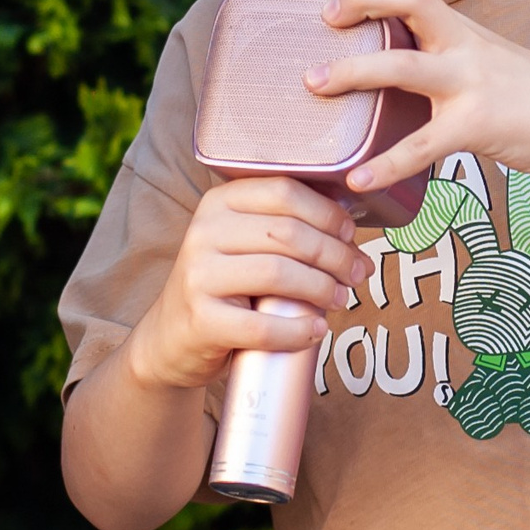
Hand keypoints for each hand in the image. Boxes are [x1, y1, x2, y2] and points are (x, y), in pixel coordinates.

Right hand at [121, 178, 367, 392]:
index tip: (351, 234)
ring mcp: (199, 275)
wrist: (171, 337)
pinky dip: (298, 330)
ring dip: (323, 288)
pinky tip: (316, 330)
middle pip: (288, 233)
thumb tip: (351, 229)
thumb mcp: (244, 244)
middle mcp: (204, 231)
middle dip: (335, 254)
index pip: (285, 192)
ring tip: (342, 299)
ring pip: (279, 273)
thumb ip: (284, 228)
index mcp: (219, 202)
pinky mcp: (201, 320)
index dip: (328, 213)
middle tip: (357, 273)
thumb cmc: (224, 287)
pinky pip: (262, 325)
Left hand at [309, 0, 529, 190]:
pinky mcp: (479, 126)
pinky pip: (422, 145)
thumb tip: (398, 67)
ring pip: (403, 65)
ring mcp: (471, 83)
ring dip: (353, 71)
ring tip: (313, 84)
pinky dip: (386, 164)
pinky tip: (357, 180)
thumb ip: (446, 57)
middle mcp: (463, 44)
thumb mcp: (489, 60)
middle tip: (319, 19)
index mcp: (460, 29)